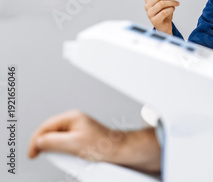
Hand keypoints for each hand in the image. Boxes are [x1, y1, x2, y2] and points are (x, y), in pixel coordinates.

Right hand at [28, 110, 161, 172]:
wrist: (118, 151)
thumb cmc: (102, 145)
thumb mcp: (72, 144)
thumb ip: (52, 142)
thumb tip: (39, 142)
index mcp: (72, 117)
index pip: (45, 126)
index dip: (36, 140)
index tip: (32, 154)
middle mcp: (75, 121)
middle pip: (50, 132)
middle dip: (44, 144)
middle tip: (40, 155)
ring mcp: (79, 129)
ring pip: (58, 139)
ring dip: (54, 148)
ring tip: (60, 157)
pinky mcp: (82, 138)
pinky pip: (66, 144)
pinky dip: (63, 151)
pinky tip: (68, 157)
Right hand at [145, 0, 179, 34]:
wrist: (164, 27)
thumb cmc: (164, 14)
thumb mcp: (164, 2)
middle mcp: (147, 5)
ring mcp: (150, 13)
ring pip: (162, 3)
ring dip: (172, 2)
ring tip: (177, 3)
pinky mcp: (154, 20)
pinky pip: (164, 12)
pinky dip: (171, 9)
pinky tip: (173, 9)